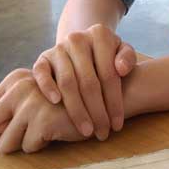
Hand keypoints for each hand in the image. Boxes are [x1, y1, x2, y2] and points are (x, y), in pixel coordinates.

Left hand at [0, 69, 81, 153]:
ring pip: (5, 144)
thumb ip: (6, 108)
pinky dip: (43, 144)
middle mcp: (17, 87)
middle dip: (0, 138)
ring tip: (46, 127)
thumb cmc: (64, 105)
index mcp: (13, 80)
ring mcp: (28, 101)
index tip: (10, 128)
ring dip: (26, 142)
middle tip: (24, 132)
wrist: (101, 99)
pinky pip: (28, 147)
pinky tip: (57, 129)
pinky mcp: (41, 118)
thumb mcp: (32, 100)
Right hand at [32, 25, 135, 140]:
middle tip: (102, 133)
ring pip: (67, 82)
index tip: (118, 124)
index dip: (114, 101)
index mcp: (100, 34)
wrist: (83, 46)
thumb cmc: (108, 55)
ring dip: (77, 109)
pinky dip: (47, 87)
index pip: (108, 73)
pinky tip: (56, 102)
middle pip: (88, 81)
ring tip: (86, 130)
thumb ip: (127, 57)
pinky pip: (41, 73)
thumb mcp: (122, 51)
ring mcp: (58, 48)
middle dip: (97, 112)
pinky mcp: (43, 58)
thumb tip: (121, 69)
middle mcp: (77, 39)